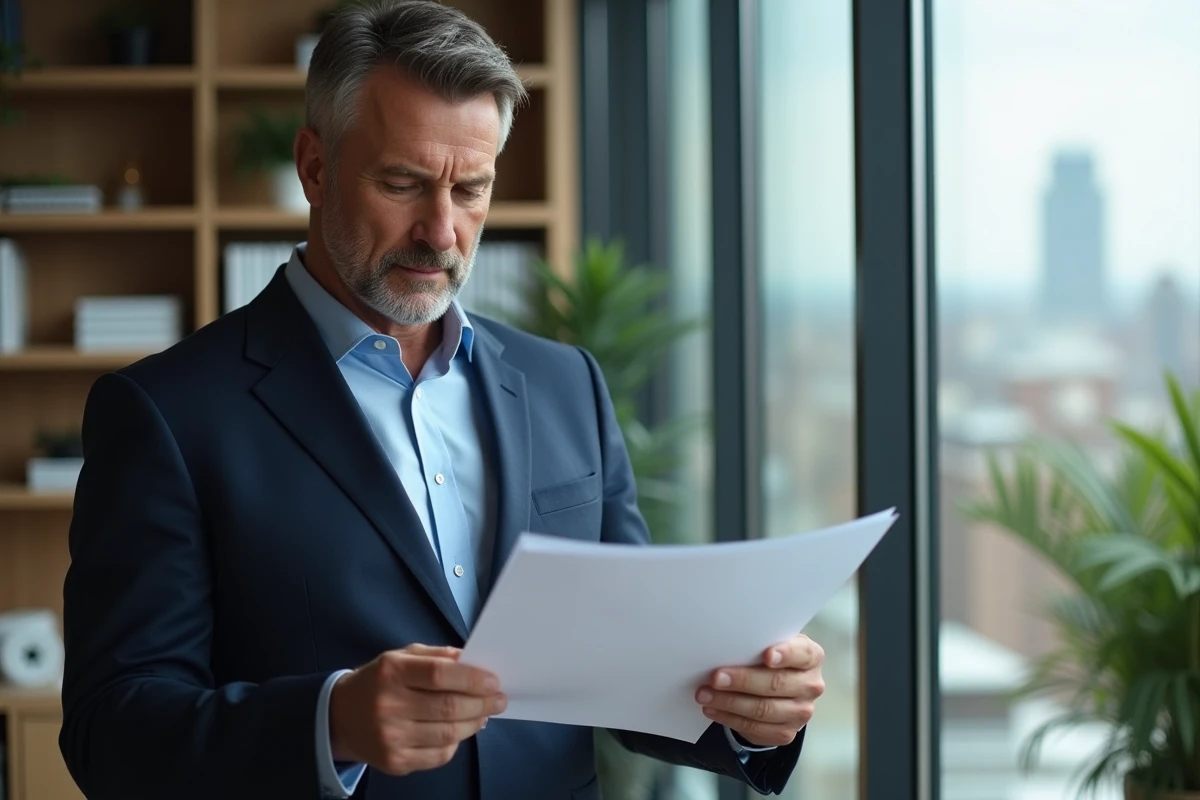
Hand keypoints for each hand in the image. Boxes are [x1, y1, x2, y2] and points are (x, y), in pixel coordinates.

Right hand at [328, 643, 506, 774]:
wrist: (340, 717)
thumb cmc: (379, 681)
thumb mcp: (401, 656)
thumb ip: (436, 656)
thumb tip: (472, 661)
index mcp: (391, 672)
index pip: (438, 675)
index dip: (471, 679)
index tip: (493, 681)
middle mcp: (388, 705)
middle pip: (448, 708)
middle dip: (481, 703)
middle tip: (499, 699)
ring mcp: (390, 737)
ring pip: (448, 734)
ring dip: (475, 724)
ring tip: (484, 714)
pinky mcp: (395, 762)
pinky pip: (439, 755)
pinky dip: (456, 742)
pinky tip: (461, 731)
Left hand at [695, 633, 824, 746]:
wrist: (780, 691)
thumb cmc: (770, 660)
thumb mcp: (771, 644)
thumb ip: (759, 642)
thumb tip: (729, 643)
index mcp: (811, 657)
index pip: (803, 654)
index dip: (786, 654)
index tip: (767, 655)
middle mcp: (810, 686)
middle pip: (776, 684)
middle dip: (743, 680)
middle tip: (716, 677)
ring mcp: (800, 712)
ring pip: (763, 709)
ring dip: (730, 702)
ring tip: (705, 695)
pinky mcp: (786, 733)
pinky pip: (755, 729)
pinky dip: (730, 719)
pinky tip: (713, 709)